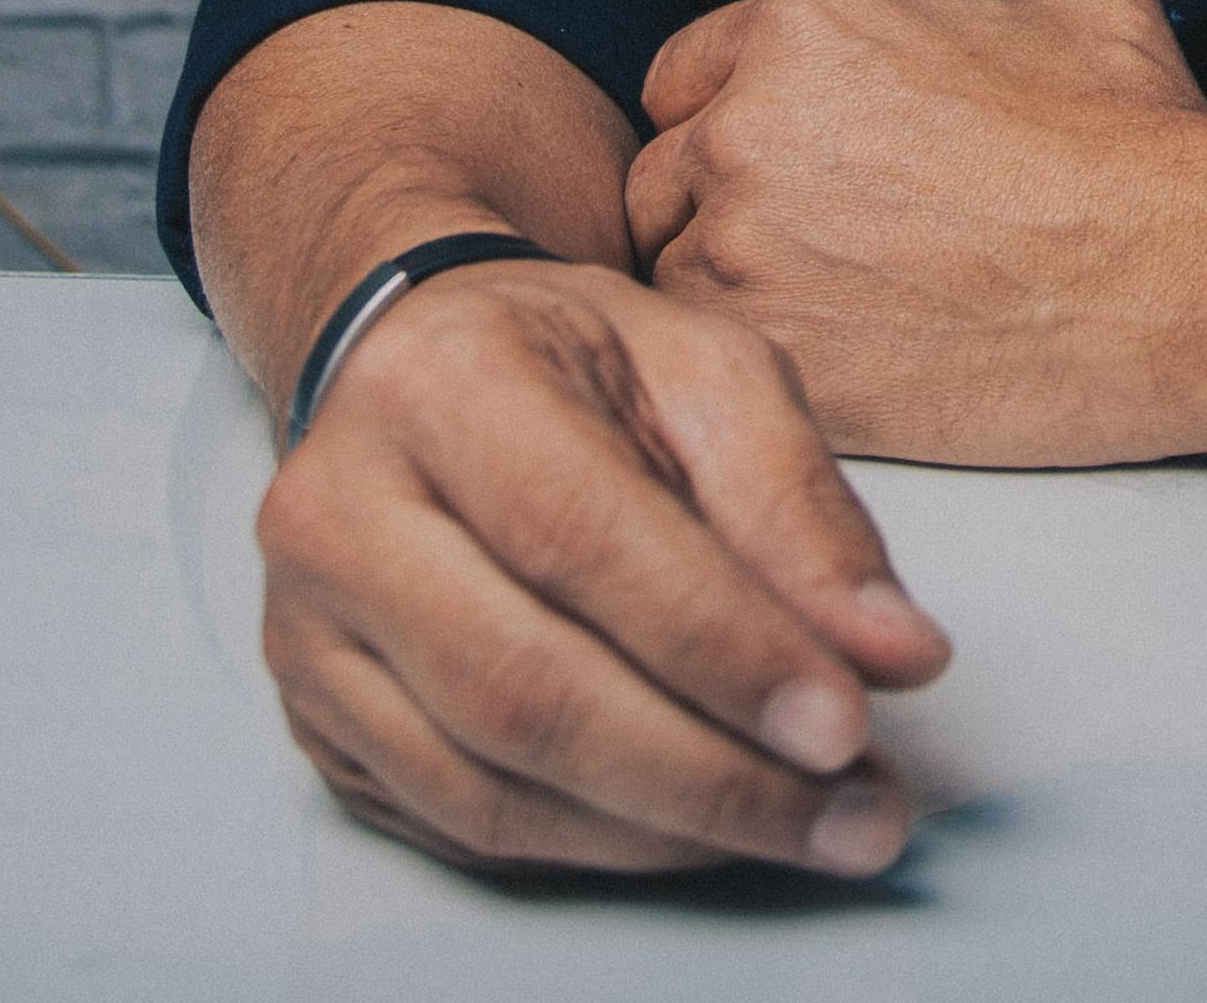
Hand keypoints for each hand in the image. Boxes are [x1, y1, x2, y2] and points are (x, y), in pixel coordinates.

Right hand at [255, 256, 949, 879]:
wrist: (419, 367)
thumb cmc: (579, 362)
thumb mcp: (707, 369)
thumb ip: (800, 503)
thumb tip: (896, 653)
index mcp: (442, 387)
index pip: (583, 538)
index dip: (721, 645)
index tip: (849, 722)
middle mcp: (341, 517)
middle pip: (526, 688)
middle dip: (712, 773)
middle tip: (857, 814)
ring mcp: (309, 638)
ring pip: (491, 784)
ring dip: (670, 828)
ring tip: (811, 828)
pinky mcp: (317, 728)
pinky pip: (463, 824)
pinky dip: (602, 845)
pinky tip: (704, 829)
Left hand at [630, 0, 1206, 466]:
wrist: (1177, 272)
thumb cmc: (1135, 141)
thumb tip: (994, 15)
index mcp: (805, 28)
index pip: (680, 76)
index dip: (727, 117)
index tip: (776, 161)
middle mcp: (749, 128)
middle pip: (656, 180)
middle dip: (713, 209)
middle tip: (802, 244)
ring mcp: (744, 250)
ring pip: (672, 277)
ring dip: (732, 293)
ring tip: (830, 310)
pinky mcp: (768, 356)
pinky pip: (713, 359)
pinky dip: (763, 362)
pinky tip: (840, 359)